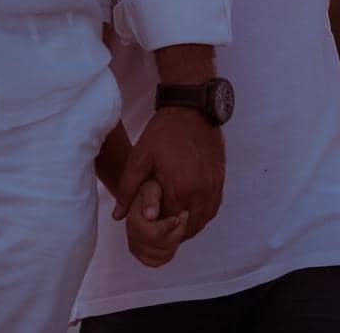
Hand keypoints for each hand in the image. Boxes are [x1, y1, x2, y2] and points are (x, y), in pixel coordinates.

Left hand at [112, 107, 225, 238]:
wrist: (191, 108)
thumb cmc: (163, 132)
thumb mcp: (139, 158)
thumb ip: (128, 189)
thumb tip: (118, 216)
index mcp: (180, 187)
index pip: (171, 224)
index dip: (160, 230)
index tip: (151, 226)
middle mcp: (202, 189)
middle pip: (191, 226)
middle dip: (176, 231)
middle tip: (162, 227)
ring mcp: (214, 183)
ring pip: (206, 218)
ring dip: (192, 224)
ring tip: (176, 221)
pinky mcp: (220, 176)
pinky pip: (215, 205)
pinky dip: (204, 213)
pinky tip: (191, 208)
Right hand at [125, 179, 188, 266]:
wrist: (150, 194)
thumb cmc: (153, 188)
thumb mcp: (151, 187)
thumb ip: (150, 199)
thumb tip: (150, 216)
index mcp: (133, 219)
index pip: (153, 234)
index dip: (169, 226)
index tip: (180, 215)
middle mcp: (132, 235)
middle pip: (158, 246)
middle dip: (176, 233)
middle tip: (184, 218)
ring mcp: (136, 246)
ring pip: (160, 255)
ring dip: (175, 242)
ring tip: (180, 226)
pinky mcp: (142, 254)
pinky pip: (157, 262)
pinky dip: (169, 252)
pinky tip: (174, 238)